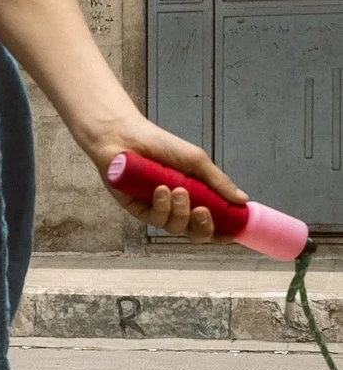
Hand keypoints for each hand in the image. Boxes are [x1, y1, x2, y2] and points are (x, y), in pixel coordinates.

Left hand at [94, 120, 244, 242]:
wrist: (127, 136)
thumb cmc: (162, 145)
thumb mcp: (196, 161)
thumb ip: (218, 182)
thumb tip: (243, 200)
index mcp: (197, 196)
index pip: (214, 222)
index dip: (223, 232)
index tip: (231, 232)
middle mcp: (179, 207)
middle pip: (195, 233)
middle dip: (203, 227)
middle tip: (203, 211)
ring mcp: (159, 210)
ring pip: (175, 227)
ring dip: (180, 211)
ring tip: (178, 190)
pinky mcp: (138, 210)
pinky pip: (155, 219)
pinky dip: (161, 206)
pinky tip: (160, 190)